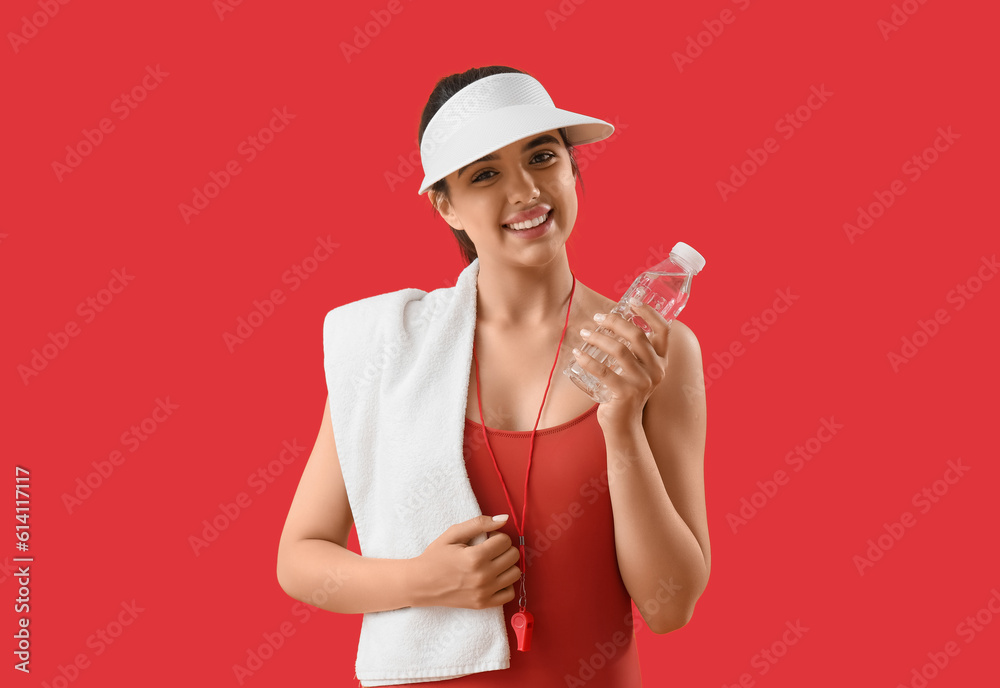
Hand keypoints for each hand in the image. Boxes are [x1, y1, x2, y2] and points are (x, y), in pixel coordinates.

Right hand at [412, 514, 520, 609]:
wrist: (421, 584)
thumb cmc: (436, 557)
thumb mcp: (453, 534)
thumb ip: (479, 523)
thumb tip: (503, 518)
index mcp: (475, 557)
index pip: (505, 541)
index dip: (496, 536)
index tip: (486, 539)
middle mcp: (483, 576)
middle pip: (513, 556)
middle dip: (504, 548)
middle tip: (489, 550)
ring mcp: (484, 592)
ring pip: (515, 573)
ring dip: (507, 565)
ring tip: (492, 563)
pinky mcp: (483, 604)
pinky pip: (510, 593)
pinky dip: (505, 584)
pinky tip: (493, 578)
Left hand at [573, 297, 672, 427]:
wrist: (624, 425)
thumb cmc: (625, 392)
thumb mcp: (636, 370)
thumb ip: (633, 351)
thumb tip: (612, 321)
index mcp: (662, 361)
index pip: (664, 331)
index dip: (649, 313)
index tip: (631, 301)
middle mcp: (657, 371)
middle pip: (637, 336)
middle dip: (614, 322)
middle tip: (597, 318)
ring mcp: (642, 383)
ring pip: (619, 351)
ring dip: (598, 338)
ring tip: (584, 333)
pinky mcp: (625, 393)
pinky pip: (603, 371)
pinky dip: (588, 360)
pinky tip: (577, 354)